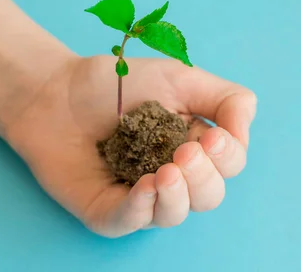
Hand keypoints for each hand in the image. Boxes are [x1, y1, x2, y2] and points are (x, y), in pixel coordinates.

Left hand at [5, 56, 256, 237]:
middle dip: (204, 177)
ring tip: (166, 171)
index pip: (230, 164)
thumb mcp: (182, 78)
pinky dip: (142, 209)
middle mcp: (174, 176)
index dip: (228, 156)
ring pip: (175, 215)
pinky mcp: (106, 210)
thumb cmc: (120, 84)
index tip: (213, 136)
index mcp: (197, 145)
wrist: (58, 88)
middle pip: (209, 196)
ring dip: (178, 197)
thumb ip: (227, 98)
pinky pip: (130, 222)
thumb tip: (242, 133)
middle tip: (186, 151)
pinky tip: (145, 186)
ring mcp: (140, 197)